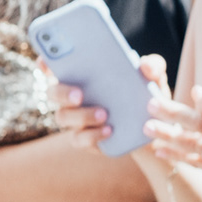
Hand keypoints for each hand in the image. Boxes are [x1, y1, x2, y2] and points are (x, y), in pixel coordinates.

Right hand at [49, 52, 171, 153]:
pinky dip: (92, 135)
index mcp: (82, 76)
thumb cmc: (146, 95)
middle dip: (62, 92)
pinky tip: (108, 130)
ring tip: (104, 114)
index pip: (55, 67)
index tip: (46, 61)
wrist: (156, 128)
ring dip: (81, 115)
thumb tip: (144, 65)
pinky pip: (79, 140)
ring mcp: (77, 120)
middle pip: (53, 93)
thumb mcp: (154, 78)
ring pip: (63, 117)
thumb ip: (152, 66)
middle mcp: (73, 97)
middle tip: (79, 94)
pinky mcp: (86, 140)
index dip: (46, 63)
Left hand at [145, 83, 201, 201]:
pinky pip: (198, 163)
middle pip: (199, 123)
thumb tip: (197, 93)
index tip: (189, 95)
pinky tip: (160, 150)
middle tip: (150, 105)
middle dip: (172, 114)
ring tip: (148, 127)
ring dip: (167, 136)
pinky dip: (177, 156)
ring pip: (193, 145)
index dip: (200, 100)